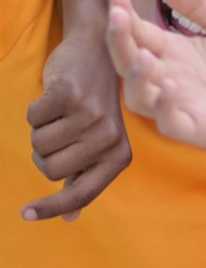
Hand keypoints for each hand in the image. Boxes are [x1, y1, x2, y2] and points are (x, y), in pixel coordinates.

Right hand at [20, 31, 131, 221]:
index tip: (25, 215)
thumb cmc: (94, 102)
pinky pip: (32, 118)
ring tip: (61, 111)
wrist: (99, 49)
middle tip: (59, 129)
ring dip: (40, 129)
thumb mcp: (97, 141)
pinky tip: (54, 95)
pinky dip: (35, 109)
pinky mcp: (71, 95)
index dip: (51, 209)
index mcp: (119, 156)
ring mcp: (92, 116)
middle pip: (50, 171)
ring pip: (39, 146)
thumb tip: (70, 217)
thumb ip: (84, 177)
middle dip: (43, 153)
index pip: (83, 193)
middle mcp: (110, 138)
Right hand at [107, 0, 205, 155]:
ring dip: (136, 77)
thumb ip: (199, 3)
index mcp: (173, 51)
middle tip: (117, 16)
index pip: (137, 32)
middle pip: (129, 61)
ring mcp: (179, 105)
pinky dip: (164, 106)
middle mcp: (168, 77)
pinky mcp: (194, 129)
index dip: (123, 14)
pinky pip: (169, 121)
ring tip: (143, 56)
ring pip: (140, 96)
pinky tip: (170, 87)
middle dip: (119, 40)